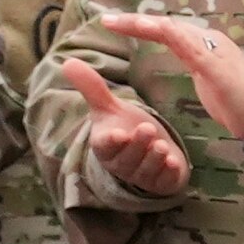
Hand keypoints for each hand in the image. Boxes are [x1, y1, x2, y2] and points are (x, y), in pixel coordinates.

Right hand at [52, 55, 190, 200]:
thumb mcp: (109, 108)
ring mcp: (140, 175)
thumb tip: (67, 61)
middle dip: (138, 144)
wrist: (149, 150)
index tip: (117, 134)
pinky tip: (175, 163)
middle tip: (148, 129)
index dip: (111, 141)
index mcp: (106, 145)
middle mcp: (121, 163)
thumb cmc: (125, 127)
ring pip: (145, 170)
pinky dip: (169, 174)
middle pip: (127, 157)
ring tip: (162, 145)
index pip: (105, 145)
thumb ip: (92, 87)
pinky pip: (163, 181)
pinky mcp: (160, 183)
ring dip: (154, 159)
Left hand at [86, 6, 243, 137]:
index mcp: (208, 45)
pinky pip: (191, 47)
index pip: (169, 31)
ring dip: (147, 25)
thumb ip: (198, 62)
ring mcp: (215, 52)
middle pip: (167, 27)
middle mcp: (211, 41)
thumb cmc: (240, 102)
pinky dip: (172, 35)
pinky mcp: (217, 66)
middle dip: (135, 22)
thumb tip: (183, 52)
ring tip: (122, 22)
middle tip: (106, 19)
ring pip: (176, 31)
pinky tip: (156, 28)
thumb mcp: (212, 78)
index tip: (114, 24)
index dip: (141, 26)